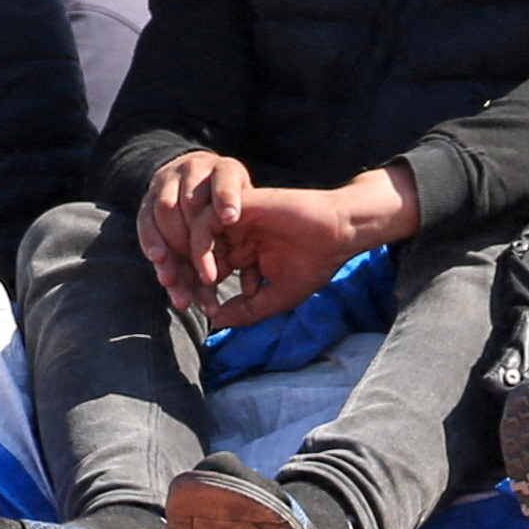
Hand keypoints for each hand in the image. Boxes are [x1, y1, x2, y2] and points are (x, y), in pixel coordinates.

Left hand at [143, 159, 418, 331]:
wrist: (339, 234)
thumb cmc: (314, 263)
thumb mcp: (277, 297)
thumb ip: (248, 310)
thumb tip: (215, 321)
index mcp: (240, 251)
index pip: (206, 270)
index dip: (199, 290)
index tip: (203, 311)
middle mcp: (233, 234)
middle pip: (193, 253)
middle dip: (188, 277)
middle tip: (190, 299)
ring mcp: (235, 219)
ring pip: (193, 235)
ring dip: (192, 261)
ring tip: (204, 284)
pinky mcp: (238, 206)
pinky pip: (205, 220)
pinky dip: (201, 244)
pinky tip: (211, 270)